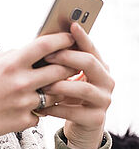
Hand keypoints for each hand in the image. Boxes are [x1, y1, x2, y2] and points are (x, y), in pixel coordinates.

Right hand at [0, 32, 76, 145]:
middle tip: (72, 62)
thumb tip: (30, 50)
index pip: (45, 46)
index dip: (62, 39)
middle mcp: (21, 83)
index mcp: (10, 64)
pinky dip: (37, 108)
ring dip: (57, 88)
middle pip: (61, 70)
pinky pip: (41, 112)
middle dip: (70, 64)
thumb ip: (11, 56)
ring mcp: (25, 103)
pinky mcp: (25, 120)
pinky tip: (25, 105)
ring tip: (49, 84)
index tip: (69, 37)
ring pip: (57, 93)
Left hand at [40, 23, 114, 148]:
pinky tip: (42, 106)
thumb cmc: (68, 93)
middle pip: (89, 63)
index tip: (71, 25)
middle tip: (47, 56)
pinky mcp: (96, 119)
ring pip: (83, 88)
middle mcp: (106, 81)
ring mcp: (103, 100)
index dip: (82, 36)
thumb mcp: (66, 75)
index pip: (90, 47)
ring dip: (60, 85)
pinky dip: (55, 108)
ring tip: (43, 85)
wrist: (80, 123)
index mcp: (99, 66)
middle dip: (67, 57)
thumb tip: (42, 40)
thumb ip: (61, 60)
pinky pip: (73, 111)